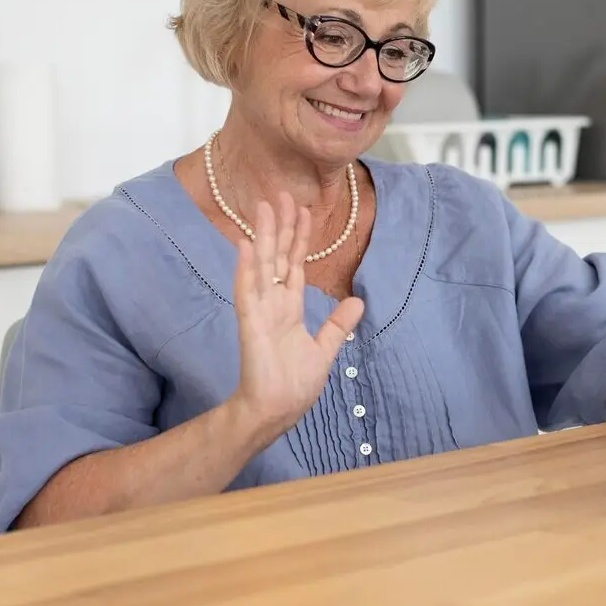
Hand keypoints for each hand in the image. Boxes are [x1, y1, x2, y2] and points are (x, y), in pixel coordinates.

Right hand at [229, 192, 363, 440]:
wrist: (277, 411)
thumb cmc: (294, 384)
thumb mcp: (325, 349)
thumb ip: (337, 325)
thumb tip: (358, 302)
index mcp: (289, 308)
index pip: (294, 264)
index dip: (298, 238)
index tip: (302, 210)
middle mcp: (273, 304)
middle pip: (277, 256)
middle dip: (280, 226)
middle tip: (281, 194)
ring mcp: (260, 311)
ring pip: (261, 265)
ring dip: (263, 236)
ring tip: (263, 207)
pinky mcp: (250, 324)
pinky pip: (247, 291)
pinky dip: (246, 267)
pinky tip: (247, 244)